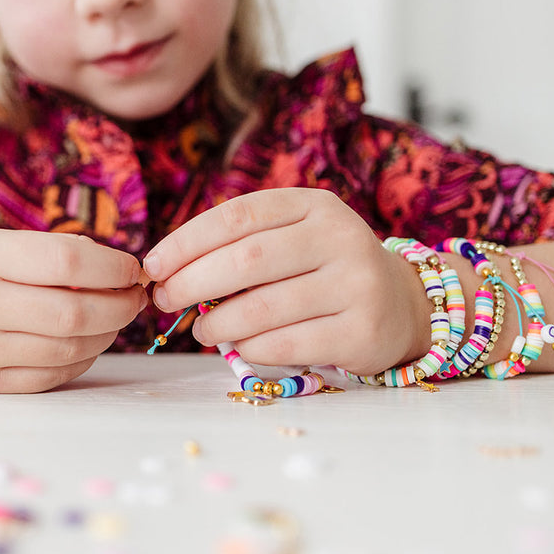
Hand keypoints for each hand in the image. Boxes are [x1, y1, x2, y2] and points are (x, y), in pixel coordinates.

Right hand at [0, 230, 146, 392]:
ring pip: (71, 348)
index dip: (113, 267)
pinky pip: (55, 375)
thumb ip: (54, 252)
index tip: (133, 270)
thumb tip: (117, 269)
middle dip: (122, 306)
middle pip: (76, 313)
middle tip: (136, 298)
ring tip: (116, 316)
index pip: (68, 261)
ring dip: (109, 333)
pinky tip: (91, 341)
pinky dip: (85, 358)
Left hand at [143, 188, 430, 374]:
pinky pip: (286, 343)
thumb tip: (172, 274)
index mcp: (314, 205)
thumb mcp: (295, 240)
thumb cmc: (327, 270)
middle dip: (191, 283)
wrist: (400, 304)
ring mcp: (356, 284)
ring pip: (262, 307)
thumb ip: (245, 247)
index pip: (237, 216)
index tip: (153, 266)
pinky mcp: (362, 331)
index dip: (186, 242)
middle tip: (166, 301)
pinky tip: (238, 346)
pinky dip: (249, 348)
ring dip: (217, 323)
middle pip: (246, 259)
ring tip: (201, 330)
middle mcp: (339, 237)